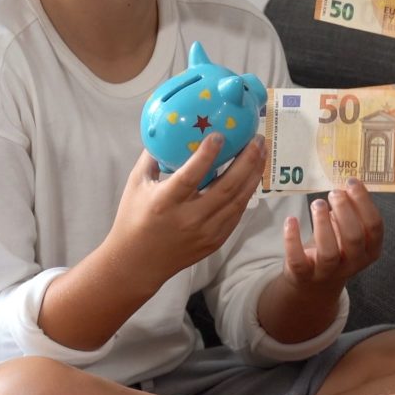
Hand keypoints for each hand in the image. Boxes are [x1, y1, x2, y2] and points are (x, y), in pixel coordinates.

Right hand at [109, 133, 264, 277]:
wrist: (137, 263)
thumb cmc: (133, 219)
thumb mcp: (136, 185)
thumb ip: (152, 157)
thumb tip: (166, 130)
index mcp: (166, 202)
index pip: (191, 176)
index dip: (207, 154)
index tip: (220, 134)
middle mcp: (189, 218)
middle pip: (226, 187)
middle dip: (247, 160)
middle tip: (257, 139)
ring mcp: (205, 232)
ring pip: (238, 200)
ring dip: (253, 174)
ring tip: (261, 152)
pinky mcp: (215, 241)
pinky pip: (236, 214)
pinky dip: (246, 194)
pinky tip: (252, 177)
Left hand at [281, 179, 384, 292]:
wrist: (314, 281)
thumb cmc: (335, 247)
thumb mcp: (348, 230)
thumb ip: (351, 211)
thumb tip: (347, 185)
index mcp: (370, 249)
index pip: (374, 226)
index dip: (364, 202)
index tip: (352, 182)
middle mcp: (353, 263)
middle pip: (354, 238)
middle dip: (345, 211)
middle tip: (334, 192)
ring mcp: (329, 272)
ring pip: (328, 252)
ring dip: (322, 224)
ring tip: (317, 203)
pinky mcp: (304, 275)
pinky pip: (298, 259)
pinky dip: (293, 239)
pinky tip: (291, 220)